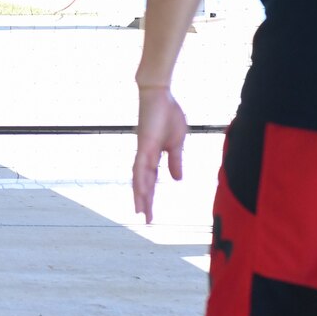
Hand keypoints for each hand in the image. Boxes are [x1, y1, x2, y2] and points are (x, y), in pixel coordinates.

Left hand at [131, 86, 187, 223]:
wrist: (160, 95)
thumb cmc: (168, 115)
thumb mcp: (176, 143)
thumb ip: (175, 161)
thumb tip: (177, 180)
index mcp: (152, 156)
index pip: (150, 181)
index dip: (149, 197)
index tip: (149, 213)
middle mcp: (144, 156)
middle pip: (143, 183)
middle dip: (143, 201)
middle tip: (145, 220)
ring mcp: (143, 150)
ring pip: (139, 177)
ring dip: (140, 194)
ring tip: (140, 211)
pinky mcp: (144, 143)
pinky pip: (142, 164)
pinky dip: (141, 178)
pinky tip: (141, 190)